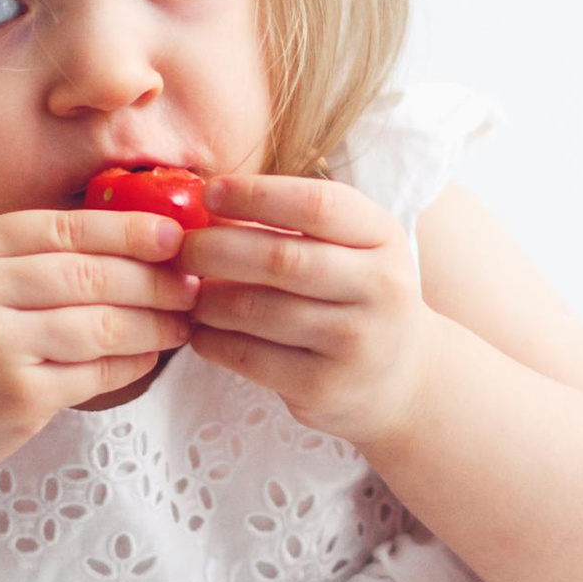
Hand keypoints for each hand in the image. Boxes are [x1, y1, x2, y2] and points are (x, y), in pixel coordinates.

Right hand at [0, 207, 201, 483]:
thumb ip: (38, 257)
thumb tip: (139, 232)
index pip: (64, 227)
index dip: (127, 228)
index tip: (175, 234)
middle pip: (90, 274)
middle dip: (153, 279)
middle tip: (191, 284)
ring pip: (101, 324)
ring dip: (153, 323)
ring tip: (181, 322)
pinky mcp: (15, 393)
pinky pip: (95, 371)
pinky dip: (132, 363)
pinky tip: (150, 356)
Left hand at [185, 174, 433, 447]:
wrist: (402, 378)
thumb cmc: (356, 294)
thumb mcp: (352, 246)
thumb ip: (296, 222)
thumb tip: (208, 205)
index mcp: (383, 237)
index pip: (316, 205)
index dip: (255, 195)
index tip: (209, 194)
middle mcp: (379, 288)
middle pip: (280, 259)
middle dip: (216, 249)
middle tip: (181, 248)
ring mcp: (354, 342)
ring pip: (258, 310)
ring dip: (207, 298)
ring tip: (188, 291)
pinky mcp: (324, 387)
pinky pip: (249, 356)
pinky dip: (212, 339)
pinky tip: (200, 329)